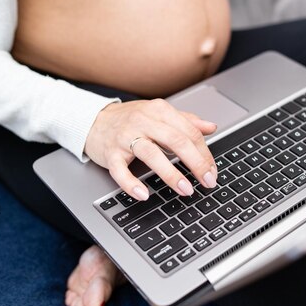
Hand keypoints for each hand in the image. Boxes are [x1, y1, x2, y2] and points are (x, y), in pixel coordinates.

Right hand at [85, 99, 217, 200]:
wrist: (92, 120)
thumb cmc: (130, 119)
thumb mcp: (159, 114)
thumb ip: (186, 121)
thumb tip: (211, 127)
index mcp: (160, 111)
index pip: (189, 131)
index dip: (205, 153)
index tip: (213, 171)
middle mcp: (144, 121)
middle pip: (176, 140)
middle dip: (196, 163)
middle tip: (207, 181)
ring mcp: (126, 137)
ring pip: (151, 154)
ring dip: (171, 174)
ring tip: (186, 190)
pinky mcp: (110, 153)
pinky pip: (121, 170)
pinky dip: (131, 183)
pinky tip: (143, 194)